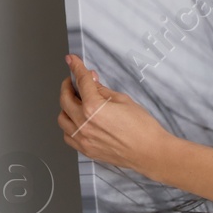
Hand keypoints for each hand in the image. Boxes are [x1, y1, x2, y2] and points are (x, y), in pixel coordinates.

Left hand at [58, 55, 175, 175]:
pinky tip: (78, 121)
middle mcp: (83, 124)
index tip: (72, 61)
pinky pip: (68, 136)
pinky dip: (69, 126)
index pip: (81, 81)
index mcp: (92, 108)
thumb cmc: (142, 128)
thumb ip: (103, 91)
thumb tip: (92, 83)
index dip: (76, 68)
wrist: (150, 152)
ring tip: (76, 101)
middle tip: (74, 81)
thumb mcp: (123, 100)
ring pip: (62, 118)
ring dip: (66, 107)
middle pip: (65, 99)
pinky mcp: (86, 150)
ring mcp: (83, 139)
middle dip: (68, 86)